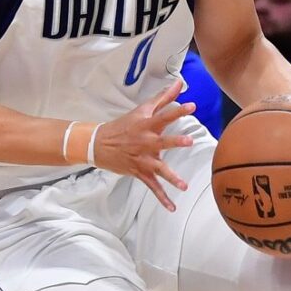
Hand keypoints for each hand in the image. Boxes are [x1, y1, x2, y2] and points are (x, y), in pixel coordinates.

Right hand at [89, 83, 194, 210]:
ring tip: (183, 186)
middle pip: (162, 141)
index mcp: (146, 125)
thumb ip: (163, 98)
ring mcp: (142, 159)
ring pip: (158, 168)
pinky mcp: (139, 172)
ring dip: (170, 177)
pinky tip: (172, 207)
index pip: (164, 115)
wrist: (98, 144)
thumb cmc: (124, 125)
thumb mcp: (142, 110)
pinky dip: (162, 198)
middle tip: (189, 141)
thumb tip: (179, 82)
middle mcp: (145, 142)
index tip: (192, 106)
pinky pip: (152, 187)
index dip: (178, 110)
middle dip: (175, 141)